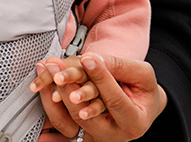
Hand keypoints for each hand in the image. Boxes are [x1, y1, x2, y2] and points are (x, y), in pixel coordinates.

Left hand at [31, 54, 166, 140]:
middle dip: (70, 89)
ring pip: (71, 119)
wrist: (142, 105)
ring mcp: (96, 133)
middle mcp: (113, 133)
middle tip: (58, 69)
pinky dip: (54, 102)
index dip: (100, 78)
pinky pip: (65, 120)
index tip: (87, 58)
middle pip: (86, 114)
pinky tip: (48, 85)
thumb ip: (120, 66)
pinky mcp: (83, 129)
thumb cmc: (144, 89)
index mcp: (134, 122)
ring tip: (50, 73)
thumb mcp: (143, 74)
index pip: (114, 100)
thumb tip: (92, 59)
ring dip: (59, 93)